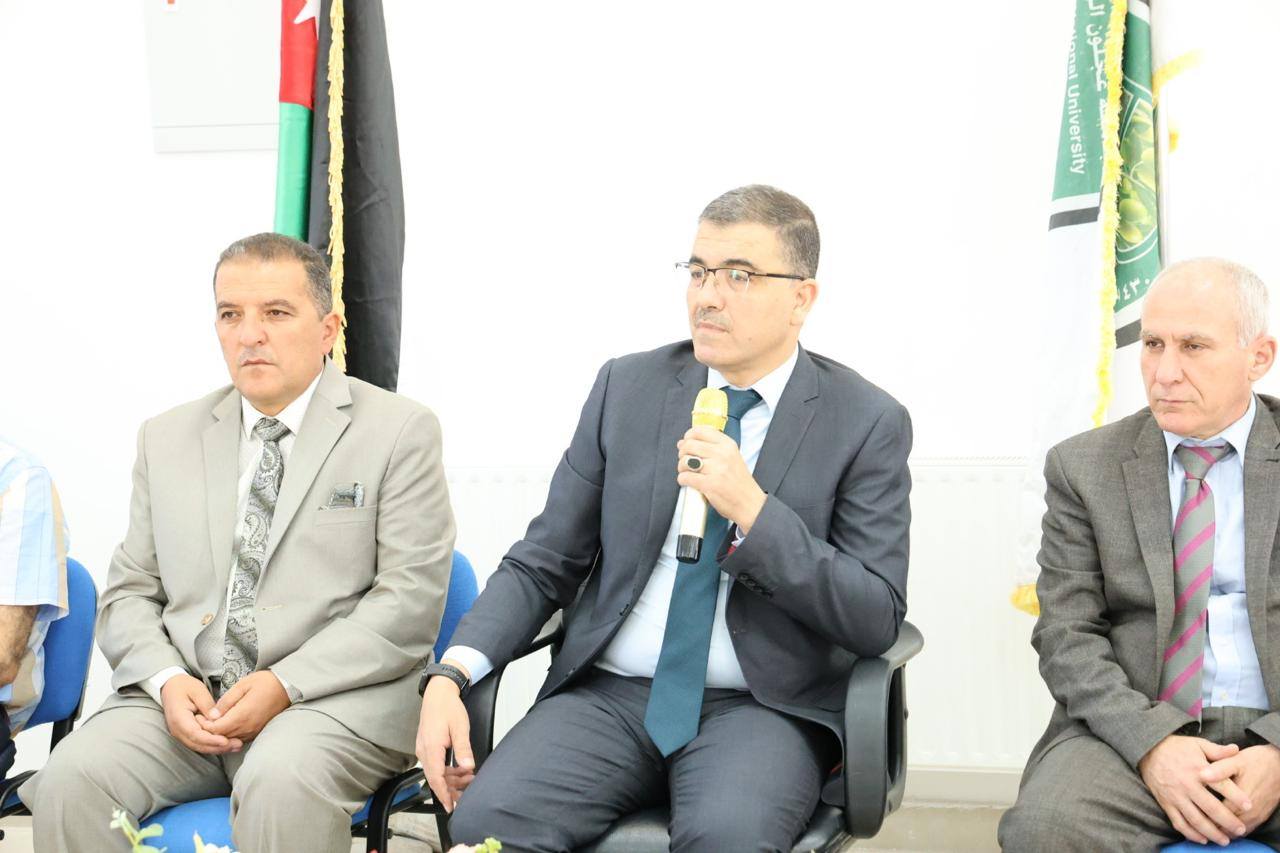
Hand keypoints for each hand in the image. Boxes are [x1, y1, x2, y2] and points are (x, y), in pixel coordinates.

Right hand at [160, 674, 242, 754]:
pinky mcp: (186, 734)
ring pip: (199, 746)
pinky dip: (212, 745)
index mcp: (179, 718)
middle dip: (218, 747)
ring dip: (217, 748)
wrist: (171, 687)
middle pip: (198, 744)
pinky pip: (199, 743)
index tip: (225, 741)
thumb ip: (207, 705)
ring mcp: (181, 734)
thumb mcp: (198, 691)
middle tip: (237, 745)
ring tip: (235, 746)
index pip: (195, 734)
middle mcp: (178, 730)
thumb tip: (216, 719)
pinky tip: (227, 744)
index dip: (210, 740)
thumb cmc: (184, 687)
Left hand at [200, 671, 290, 742]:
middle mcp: (248, 727)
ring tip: (210, 723)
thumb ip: (226, 701)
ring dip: (218, 734)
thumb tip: (212, 715)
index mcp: (242, 715)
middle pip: (221, 737)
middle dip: (208, 730)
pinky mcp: (257, 732)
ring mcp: (253, 731)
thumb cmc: (265, 682)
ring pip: (229, 739)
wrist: (287, 687)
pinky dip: (229, 735)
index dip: (204, 725)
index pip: (216, 729)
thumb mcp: (243, 685)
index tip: (198, 716)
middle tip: (200, 720)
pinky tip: (224, 726)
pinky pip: (239, 738)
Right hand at [416, 661, 475, 812]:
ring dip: (451, 779)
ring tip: (468, 780)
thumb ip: (463, 748)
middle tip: (466, 795)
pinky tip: (460, 770)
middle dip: (451, 789)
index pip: (436, 778)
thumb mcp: (460, 727)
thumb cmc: (448, 708)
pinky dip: (447, 770)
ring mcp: (424, 749)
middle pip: (435, 778)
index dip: (443, 794)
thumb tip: (468, 767)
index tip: (451, 806)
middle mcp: (424, 751)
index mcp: (432, 748)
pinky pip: (435, 764)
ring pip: (436, 772)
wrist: (438, 693)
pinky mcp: (427, 747)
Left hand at [676, 426, 766, 532]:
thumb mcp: (731, 457)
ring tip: (687, 472)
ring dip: (681, 467)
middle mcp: (722, 454)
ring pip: (685, 461)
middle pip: (689, 445)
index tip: (687, 443)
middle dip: (682, 453)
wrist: (751, 504)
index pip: (700, 431)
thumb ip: (710, 448)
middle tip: (686, 462)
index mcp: (728, 445)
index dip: (688, 436)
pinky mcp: (710, 484)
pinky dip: (682, 480)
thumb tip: (682, 443)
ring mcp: (716, 469)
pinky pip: (685, 477)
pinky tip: (688, 482)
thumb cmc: (739, 483)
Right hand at [1139, 735, 1245, 843]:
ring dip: (1212, 832)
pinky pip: (1179, 823)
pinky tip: (1202, 839)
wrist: (1147, 750)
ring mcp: (1175, 796)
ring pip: (1196, 819)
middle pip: (1211, 807)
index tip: (1249, 806)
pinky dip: (1191, 834)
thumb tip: (1236, 749)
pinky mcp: (1166, 803)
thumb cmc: (1176, 747)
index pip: (1221, 785)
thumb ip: (1217, 750)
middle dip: (1228, 821)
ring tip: (1224, 841)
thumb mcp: (1197, 744)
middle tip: (1240, 830)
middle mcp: (1186, 785)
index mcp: (1197, 769)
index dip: (1236, 796)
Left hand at [1201, 745, 1279, 833]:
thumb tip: (1201, 774)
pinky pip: (1245, 830)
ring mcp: (1257, 817)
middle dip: (1209, 827)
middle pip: (1225, 827)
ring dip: (1221, 831)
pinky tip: (1222, 827)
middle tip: (1193, 822)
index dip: (1201, 814)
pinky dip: (1233, 831)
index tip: (1187, 810)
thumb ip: (1219, 769)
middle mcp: (1250, 813)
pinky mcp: (1261, 817)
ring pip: (1235, 832)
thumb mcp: (1236, 761)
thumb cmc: (1257, 761)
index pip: (1217, 814)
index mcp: (1241, 799)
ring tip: (1204, 826)